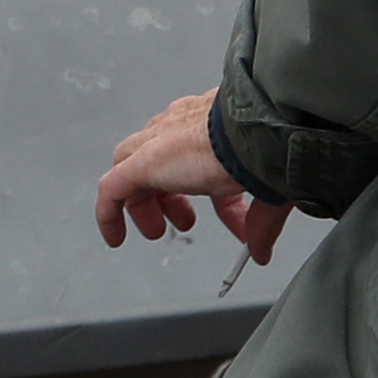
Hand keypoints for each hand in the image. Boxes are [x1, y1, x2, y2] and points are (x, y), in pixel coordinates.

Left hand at [95, 89, 288, 265]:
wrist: (258, 126)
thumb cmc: (267, 145)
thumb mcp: (266, 191)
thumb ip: (259, 222)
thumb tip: (261, 251)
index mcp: (210, 126)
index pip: (203, 159)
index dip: (218, 195)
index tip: (233, 217)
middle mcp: (180, 128)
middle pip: (160, 159)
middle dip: (170, 194)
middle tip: (183, 221)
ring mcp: (157, 142)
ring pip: (132, 169)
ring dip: (144, 202)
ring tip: (155, 230)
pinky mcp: (140, 162)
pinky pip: (112, 189)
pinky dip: (110, 212)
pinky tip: (115, 235)